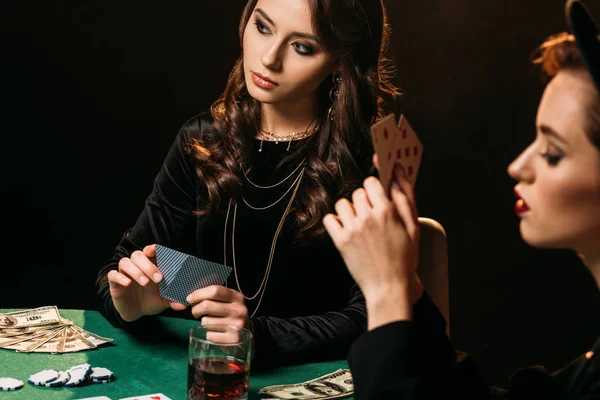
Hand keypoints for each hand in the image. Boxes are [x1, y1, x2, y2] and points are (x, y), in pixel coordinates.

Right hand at [107, 244, 187, 321]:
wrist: (136, 312)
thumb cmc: (151, 300)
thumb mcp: (164, 301)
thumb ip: (173, 300)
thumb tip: (184, 305)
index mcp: (149, 265)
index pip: (149, 251)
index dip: (152, 248)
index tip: (157, 249)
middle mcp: (136, 266)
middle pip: (138, 255)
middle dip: (148, 265)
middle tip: (159, 278)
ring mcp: (125, 273)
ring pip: (125, 262)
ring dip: (136, 270)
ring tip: (145, 282)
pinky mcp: (114, 283)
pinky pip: (113, 274)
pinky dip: (120, 277)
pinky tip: (127, 283)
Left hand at [186, 286, 249, 329]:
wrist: (246, 332)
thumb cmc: (230, 314)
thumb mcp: (226, 301)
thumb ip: (211, 297)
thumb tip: (185, 300)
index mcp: (236, 296)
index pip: (215, 291)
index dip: (198, 294)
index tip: (190, 299)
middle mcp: (238, 310)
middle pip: (207, 306)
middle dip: (196, 309)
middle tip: (196, 312)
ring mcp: (237, 325)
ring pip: (206, 322)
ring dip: (204, 323)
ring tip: (211, 323)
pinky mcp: (233, 339)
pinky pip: (210, 335)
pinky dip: (209, 334)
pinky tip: (217, 333)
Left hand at [323, 165, 422, 327]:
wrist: (389, 287)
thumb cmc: (404, 257)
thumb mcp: (413, 225)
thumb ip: (405, 195)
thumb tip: (397, 170)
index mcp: (387, 211)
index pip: (372, 182)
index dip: (375, 189)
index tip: (377, 196)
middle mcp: (368, 217)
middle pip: (358, 192)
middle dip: (365, 201)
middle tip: (372, 217)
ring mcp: (352, 229)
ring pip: (343, 204)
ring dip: (350, 210)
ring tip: (359, 224)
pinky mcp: (340, 241)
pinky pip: (329, 219)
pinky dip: (335, 222)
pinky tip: (346, 230)